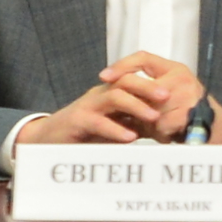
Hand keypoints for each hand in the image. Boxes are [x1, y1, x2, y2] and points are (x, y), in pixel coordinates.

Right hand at [14, 84, 154, 145]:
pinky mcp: (77, 121)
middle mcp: (99, 95)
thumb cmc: (84, 134)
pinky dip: (115, 129)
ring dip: (136, 106)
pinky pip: (98, 121)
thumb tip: (164, 130)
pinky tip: (130, 137)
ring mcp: (87, 106)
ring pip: (114, 97)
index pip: (133, 80)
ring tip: (154, 116)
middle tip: (168, 96)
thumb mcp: (113, 128)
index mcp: (110, 94)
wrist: (48, 140)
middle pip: (126, 82)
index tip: (174, 91)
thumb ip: (134, 126)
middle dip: (148, 87)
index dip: (152, 83)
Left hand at [94, 49, 205, 140]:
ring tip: (147, 127)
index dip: (122, 66)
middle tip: (118, 111)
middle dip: (132, 102)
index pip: (143, 58)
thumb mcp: (164, 94)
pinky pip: (161, 125)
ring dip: (145, 121)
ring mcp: (187, 96)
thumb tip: (108, 94)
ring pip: (151, 109)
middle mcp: (181, 78)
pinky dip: (158, 132)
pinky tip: (162, 135)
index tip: (103, 77)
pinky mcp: (188, 115)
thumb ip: (141, 92)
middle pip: (143, 87)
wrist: (213, 128)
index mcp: (174, 69)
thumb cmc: (182, 111)